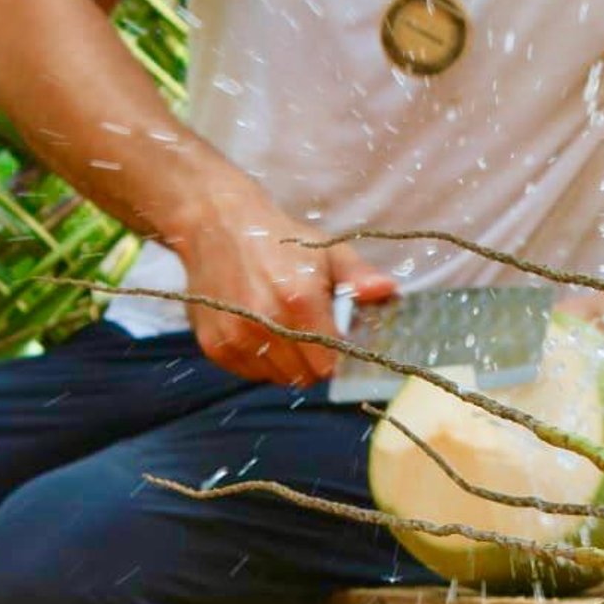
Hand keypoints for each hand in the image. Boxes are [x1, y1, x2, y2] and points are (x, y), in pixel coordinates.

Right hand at [174, 192, 394, 386]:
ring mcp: (236, 336)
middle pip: (304, 376)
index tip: (332, 337)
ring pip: (277, 378)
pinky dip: (259, 360)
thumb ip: (358, 276)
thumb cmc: (278, 241)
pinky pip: (250, 373)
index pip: (328, 364)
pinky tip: (258, 329)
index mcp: (299, 300)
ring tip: (280, 327)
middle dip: (312, 360)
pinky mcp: (215, 344)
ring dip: (285, 362)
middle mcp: (265, 323)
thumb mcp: (326, 251)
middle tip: (306, 331)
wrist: (216, 225)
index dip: (334, 354)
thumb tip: (388, 290)